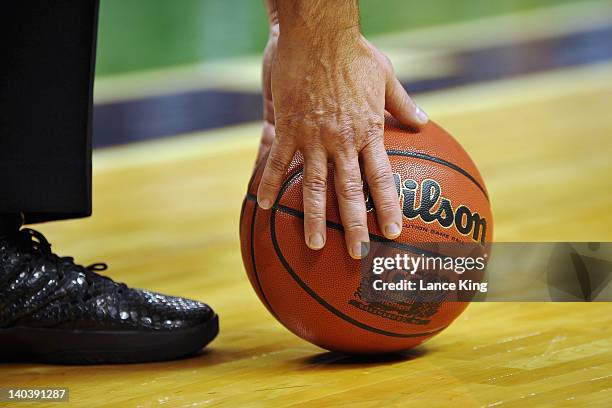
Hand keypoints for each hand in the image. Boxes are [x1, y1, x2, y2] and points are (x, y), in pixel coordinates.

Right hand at [257, 28, 427, 258]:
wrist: (317, 34)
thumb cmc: (353, 52)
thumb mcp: (386, 75)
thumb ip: (403, 103)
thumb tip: (423, 122)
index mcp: (368, 131)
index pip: (381, 177)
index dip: (388, 206)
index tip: (394, 232)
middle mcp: (342, 141)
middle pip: (350, 191)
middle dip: (355, 225)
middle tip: (357, 254)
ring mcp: (313, 137)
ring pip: (313, 185)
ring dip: (314, 216)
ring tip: (314, 243)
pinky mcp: (287, 127)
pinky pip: (277, 161)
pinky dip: (270, 183)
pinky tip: (264, 204)